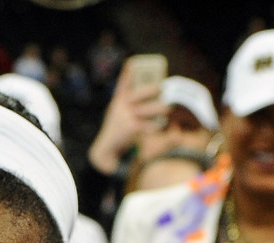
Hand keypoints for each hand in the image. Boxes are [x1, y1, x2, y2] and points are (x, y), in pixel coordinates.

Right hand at [87, 59, 168, 174]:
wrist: (106, 149)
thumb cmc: (115, 131)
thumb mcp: (117, 114)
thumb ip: (126, 106)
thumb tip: (148, 100)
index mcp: (117, 102)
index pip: (122, 85)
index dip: (127, 74)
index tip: (132, 63)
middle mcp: (120, 107)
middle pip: (138, 94)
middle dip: (151, 89)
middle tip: (162, 86)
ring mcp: (125, 117)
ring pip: (147, 109)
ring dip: (159, 108)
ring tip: (168, 108)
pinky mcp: (131, 128)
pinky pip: (148, 125)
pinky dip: (156, 126)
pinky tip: (161, 125)